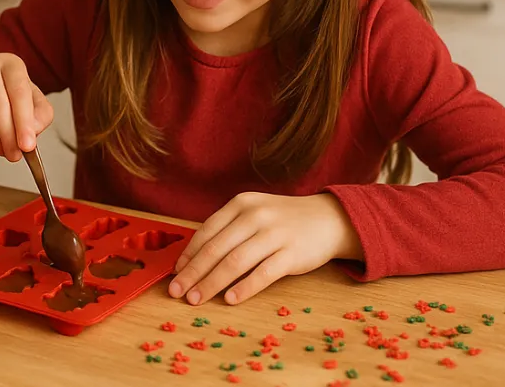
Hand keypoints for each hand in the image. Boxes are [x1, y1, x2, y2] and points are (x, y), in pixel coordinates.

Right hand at [0, 53, 53, 160]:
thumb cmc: (13, 97)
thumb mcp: (35, 102)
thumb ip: (41, 115)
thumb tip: (32, 130)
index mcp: (11, 63)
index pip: (19, 91)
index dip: (24, 121)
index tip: (27, 144)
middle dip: (8, 135)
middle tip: (16, 154)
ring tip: (6, 150)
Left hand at [167, 193, 361, 305]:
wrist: (329, 219)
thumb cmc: (284, 220)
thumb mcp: (254, 213)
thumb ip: (229, 229)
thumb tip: (196, 258)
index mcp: (241, 204)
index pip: (207, 231)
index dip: (189, 254)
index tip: (175, 272)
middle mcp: (255, 216)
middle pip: (216, 248)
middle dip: (193, 272)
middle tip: (176, 291)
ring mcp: (274, 234)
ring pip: (235, 262)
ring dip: (212, 283)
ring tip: (196, 299)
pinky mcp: (292, 254)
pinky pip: (263, 273)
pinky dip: (244, 287)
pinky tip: (229, 299)